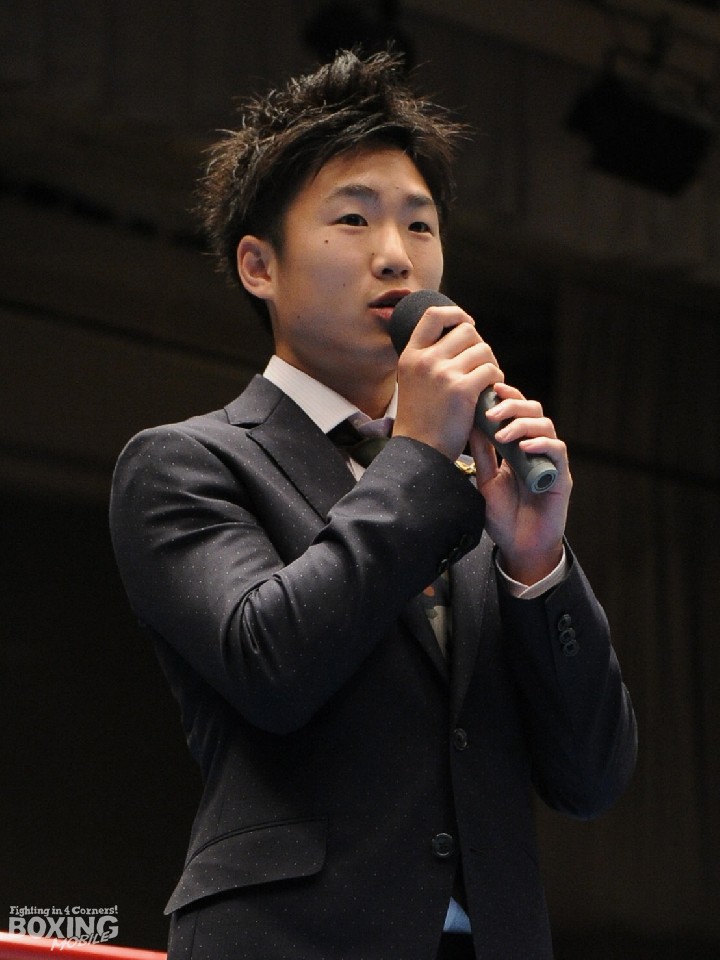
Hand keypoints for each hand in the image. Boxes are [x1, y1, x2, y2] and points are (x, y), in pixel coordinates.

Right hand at [392, 304, 502, 461]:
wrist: (419, 452)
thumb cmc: (420, 421)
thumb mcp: (412, 382)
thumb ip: (429, 359)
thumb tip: (461, 334)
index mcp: (411, 356)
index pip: (434, 315)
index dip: (456, 314)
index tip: (467, 325)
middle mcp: (425, 360)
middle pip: (466, 331)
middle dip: (479, 346)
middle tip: (480, 366)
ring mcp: (443, 373)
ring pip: (483, 350)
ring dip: (490, 365)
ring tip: (486, 383)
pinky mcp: (462, 390)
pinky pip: (490, 371)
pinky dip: (496, 381)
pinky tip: (490, 394)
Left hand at [469, 382, 571, 584]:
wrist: (518, 547)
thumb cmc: (503, 517)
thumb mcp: (485, 481)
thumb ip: (482, 454)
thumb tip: (472, 423)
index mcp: (517, 447)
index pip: (517, 412)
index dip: (507, 397)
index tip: (490, 390)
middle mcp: (535, 449)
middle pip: (533, 411)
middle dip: (512, 407)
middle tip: (492, 414)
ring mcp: (549, 461)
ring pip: (546, 426)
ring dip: (522, 425)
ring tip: (502, 435)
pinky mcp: (561, 476)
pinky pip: (557, 451)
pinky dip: (542, 444)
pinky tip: (524, 447)